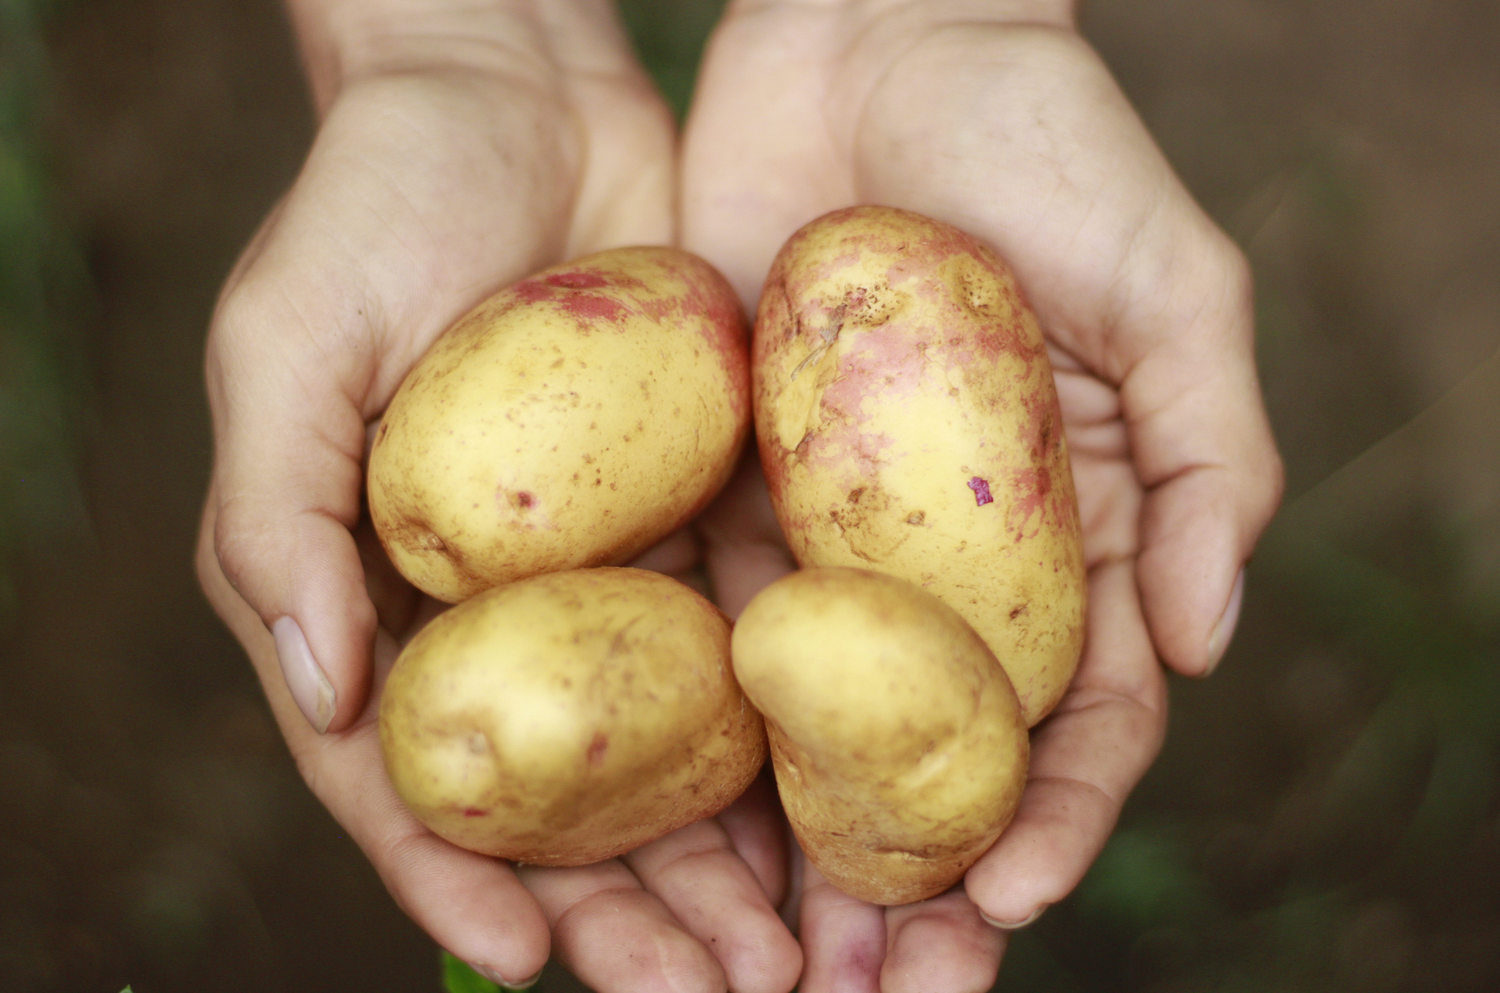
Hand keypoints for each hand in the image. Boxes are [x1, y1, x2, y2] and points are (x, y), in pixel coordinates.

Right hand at [197, 0, 798, 987]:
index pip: (413, 774)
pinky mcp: (708, 517)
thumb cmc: (371, 207)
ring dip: (730, 864)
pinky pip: (754, 649)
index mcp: (387, 604)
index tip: (523, 963)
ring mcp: (616, 574)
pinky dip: (794, 738)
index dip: (458, 875)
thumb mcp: (286, 346)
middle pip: (564, 796)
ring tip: (795, 954)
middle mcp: (511, 615)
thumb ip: (278, 515)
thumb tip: (316, 685)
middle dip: (628, 911)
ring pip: (674, 753)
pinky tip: (846, 812)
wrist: (518, 96)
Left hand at [682, 0, 1283, 987]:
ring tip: (776, 965)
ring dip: (802, 854)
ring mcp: (833, 539)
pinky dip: (699, 739)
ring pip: (817, 729)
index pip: (1077, 714)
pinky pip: (708, 629)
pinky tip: (674, 830)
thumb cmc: (1049, 149)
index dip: (1056, 813)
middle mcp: (946, 562)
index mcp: (1068, 538)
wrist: (877, 40)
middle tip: (893, 986)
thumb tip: (1213, 643)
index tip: (1016, 895)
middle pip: (939, 753)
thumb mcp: (1172, 290)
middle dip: (925, 877)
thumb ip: (1207, 460)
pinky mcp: (725, 496)